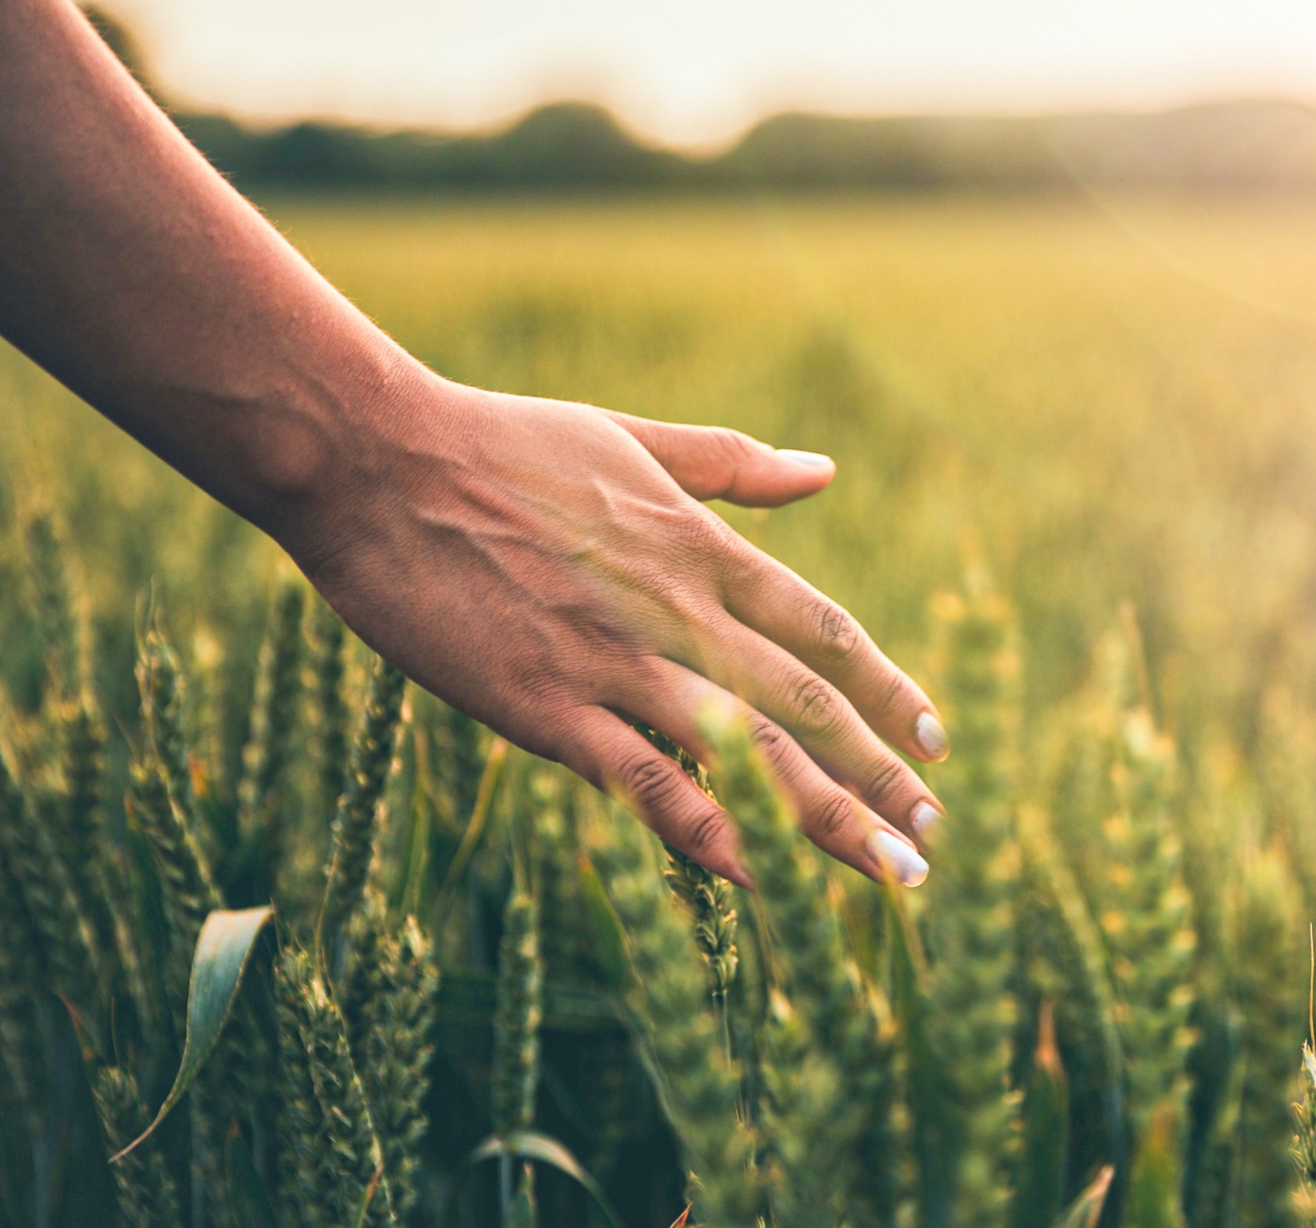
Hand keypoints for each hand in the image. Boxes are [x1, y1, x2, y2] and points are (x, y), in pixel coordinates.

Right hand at [284, 372, 945, 887]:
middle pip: (809, 703)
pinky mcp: (546, 705)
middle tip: (934, 836)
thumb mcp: (634, 438)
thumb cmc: (501, 443)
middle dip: (881, 774)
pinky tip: (754, 877)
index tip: (937, 740)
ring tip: (889, 873)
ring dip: (828, 817)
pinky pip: (642, 779)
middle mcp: (680, 610)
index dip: (889, 690)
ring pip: (750, 751)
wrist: (379, 463)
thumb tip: (824, 471)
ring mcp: (617, 661)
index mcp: (704, 549)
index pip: (826, 633)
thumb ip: (733, 466)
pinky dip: (705, 829)